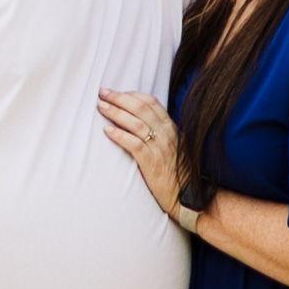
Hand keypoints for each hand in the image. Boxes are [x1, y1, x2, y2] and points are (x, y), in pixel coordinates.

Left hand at [92, 87, 186, 212]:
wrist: (187, 196)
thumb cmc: (178, 173)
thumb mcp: (174, 146)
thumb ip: (161, 133)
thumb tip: (141, 122)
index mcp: (171, 128)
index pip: (151, 102)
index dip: (132, 94)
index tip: (116, 92)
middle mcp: (166, 134)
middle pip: (141, 108)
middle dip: (119, 98)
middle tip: (102, 93)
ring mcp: (160, 147)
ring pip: (136, 123)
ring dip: (116, 112)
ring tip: (101, 107)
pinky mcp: (152, 162)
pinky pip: (134, 144)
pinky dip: (120, 135)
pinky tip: (107, 130)